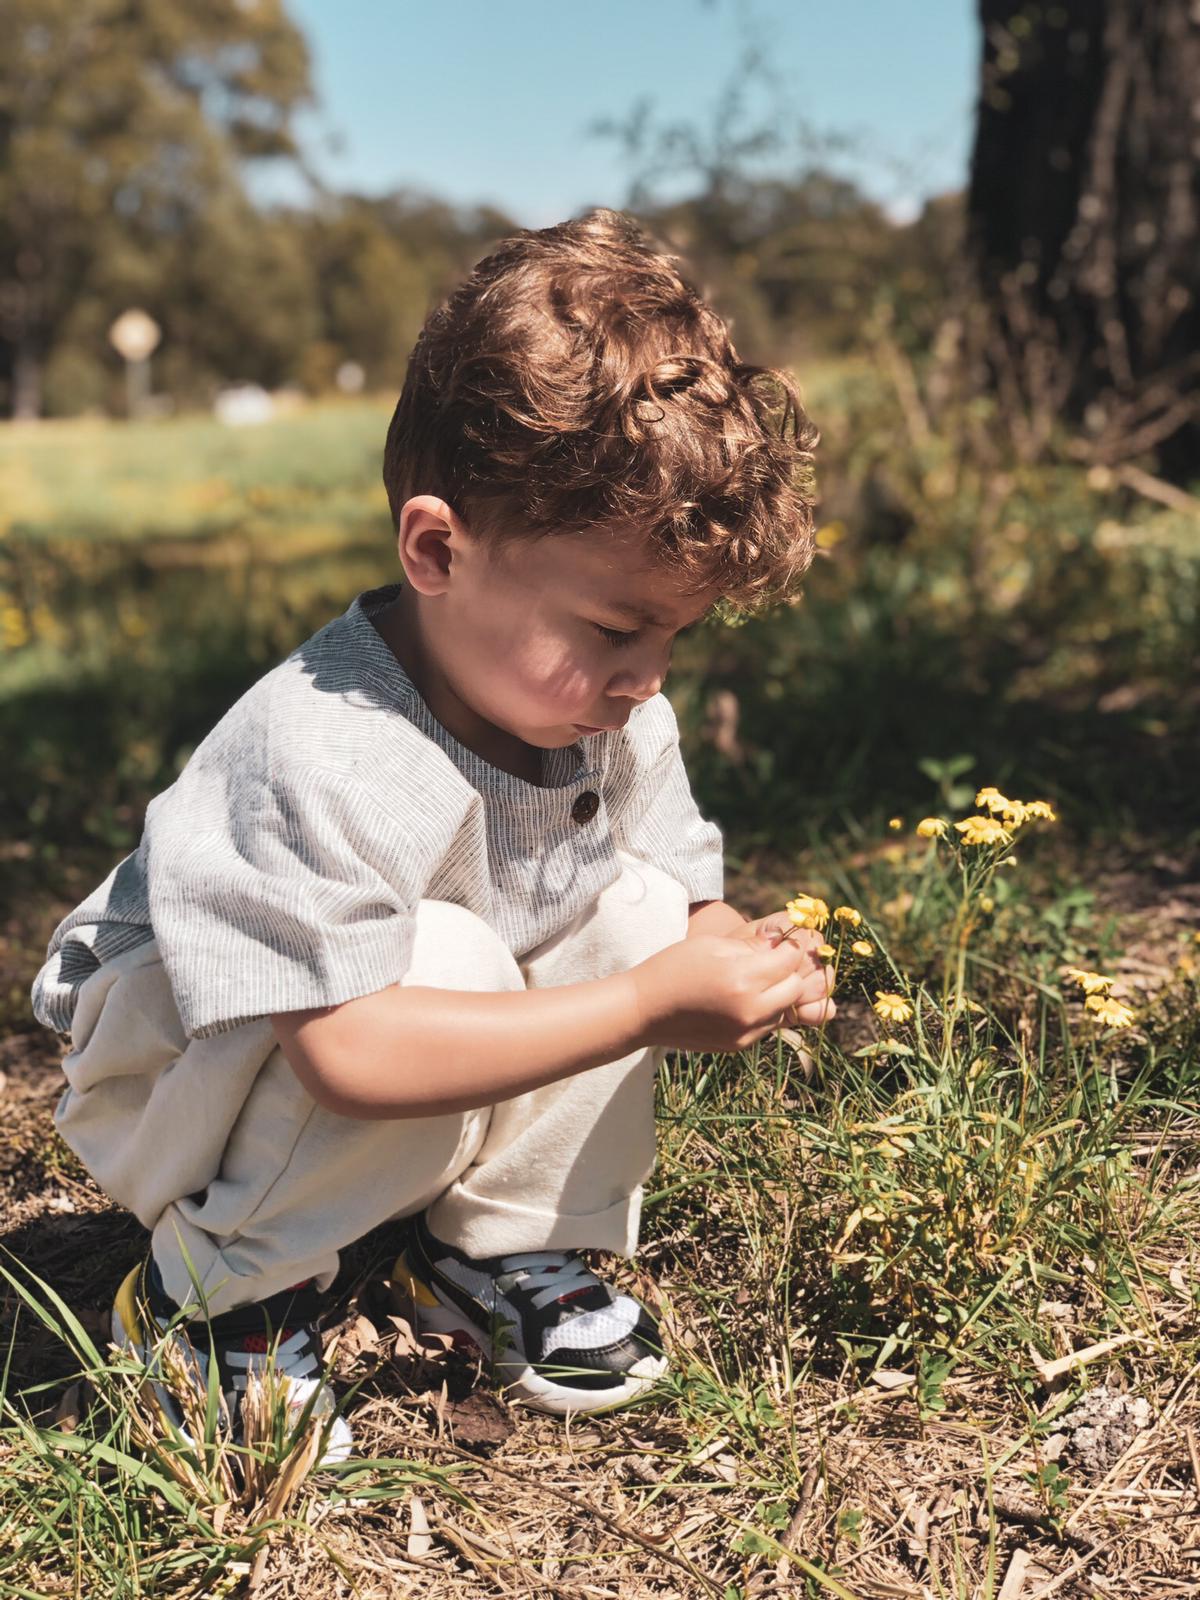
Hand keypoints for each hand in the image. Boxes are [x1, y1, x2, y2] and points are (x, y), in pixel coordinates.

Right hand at [630, 928, 835, 1052]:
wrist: (644, 1011)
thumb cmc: (674, 967)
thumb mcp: (712, 946)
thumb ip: (752, 946)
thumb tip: (783, 943)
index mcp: (743, 978)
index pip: (790, 960)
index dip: (790, 947)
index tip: (782, 942)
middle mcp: (751, 1009)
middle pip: (797, 987)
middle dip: (789, 971)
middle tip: (773, 961)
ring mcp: (747, 1032)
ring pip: (786, 1009)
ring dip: (780, 993)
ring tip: (757, 981)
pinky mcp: (741, 1045)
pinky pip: (769, 1025)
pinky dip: (766, 1010)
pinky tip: (744, 999)